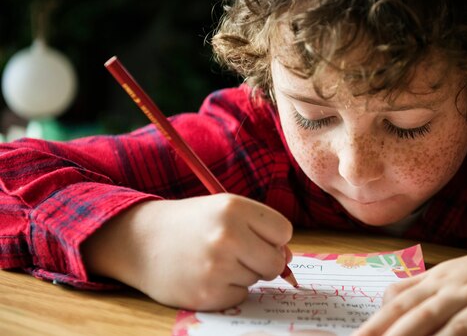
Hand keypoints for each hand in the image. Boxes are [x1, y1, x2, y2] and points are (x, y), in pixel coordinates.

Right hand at [83, 194, 292, 310]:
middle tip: (238, 252)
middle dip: (264, 259)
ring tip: (213, 260)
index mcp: (234, 207)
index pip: (283, 231)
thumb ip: (259, 228)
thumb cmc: (190, 224)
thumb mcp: (223, 210)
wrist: (141, 242)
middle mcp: (227, 235)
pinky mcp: (209, 294)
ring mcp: (218, 267)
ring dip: (242, 273)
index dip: (272, 236)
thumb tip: (288, 260)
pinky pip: (241, 295)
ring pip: (258, 278)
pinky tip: (206, 276)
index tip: (255, 235)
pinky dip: (228, 289)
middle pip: (277, 260)